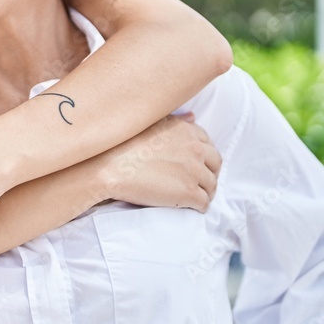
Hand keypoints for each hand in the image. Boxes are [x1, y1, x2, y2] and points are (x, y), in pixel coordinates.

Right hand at [97, 113, 220, 210]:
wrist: (107, 167)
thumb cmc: (121, 145)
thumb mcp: (149, 124)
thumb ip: (175, 121)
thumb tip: (193, 116)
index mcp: (186, 131)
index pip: (207, 143)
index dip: (202, 155)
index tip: (194, 163)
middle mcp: (195, 148)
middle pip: (215, 163)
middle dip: (209, 172)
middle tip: (198, 181)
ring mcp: (194, 171)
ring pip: (211, 185)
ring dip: (205, 191)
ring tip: (192, 197)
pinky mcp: (189, 193)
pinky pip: (204, 203)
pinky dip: (198, 206)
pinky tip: (188, 207)